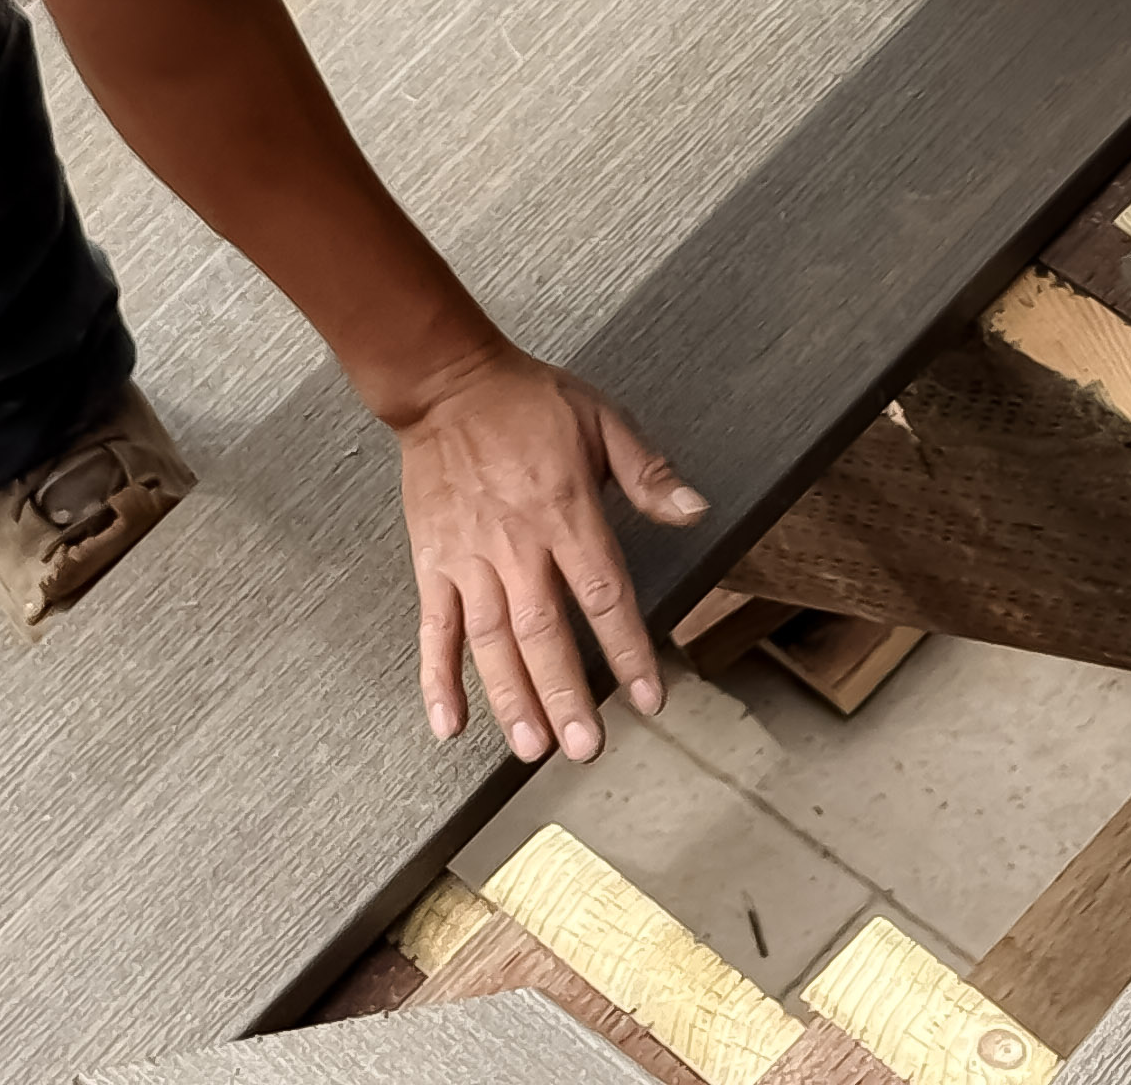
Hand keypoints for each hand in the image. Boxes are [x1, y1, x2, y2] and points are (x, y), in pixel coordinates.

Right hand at [397, 343, 706, 761]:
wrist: (445, 382)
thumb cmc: (525, 401)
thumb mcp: (602, 419)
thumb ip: (649, 472)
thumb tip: (696, 508)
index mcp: (566, 509)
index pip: (604, 592)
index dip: (628, 649)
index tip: (651, 696)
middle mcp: (517, 542)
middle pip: (543, 630)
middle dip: (565, 693)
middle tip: (586, 747)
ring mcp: (470, 557)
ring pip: (491, 640)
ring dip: (511, 697)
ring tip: (532, 746)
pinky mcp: (434, 561)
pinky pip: (435, 628)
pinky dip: (438, 678)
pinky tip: (449, 723)